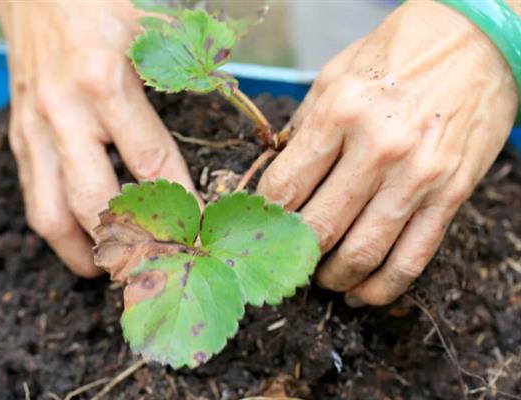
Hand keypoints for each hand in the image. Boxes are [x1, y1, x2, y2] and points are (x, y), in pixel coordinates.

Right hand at [0, 1, 194, 276]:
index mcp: (105, 81)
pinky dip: (60, 230)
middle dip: (130, 244)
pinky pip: (34, 198)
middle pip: (96, 203)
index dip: (180, 207)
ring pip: (52, 214)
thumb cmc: (104, 8)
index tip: (201, 234)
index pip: (152, 164)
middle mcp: (64, 111)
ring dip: (85, 252)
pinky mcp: (17, 137)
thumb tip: (231, 129)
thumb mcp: (154, 35)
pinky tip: (85, 241)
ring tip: (114, 270)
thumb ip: (186, 83)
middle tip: (159, 267)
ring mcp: (34, 128)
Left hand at [258, 0, 517, 305]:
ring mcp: (417, 177)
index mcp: (340, 113)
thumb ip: (304, 126)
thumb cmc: (399, 54)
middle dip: (295, 254)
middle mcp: (378, 148)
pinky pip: (411, 260)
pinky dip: (380, 288)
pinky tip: (360, 294)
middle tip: (286, 260)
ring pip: (362, 253)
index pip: (285, 186)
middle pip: (319, 227)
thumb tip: (276, 171)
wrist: (478, 41)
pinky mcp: (450, 196)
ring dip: (333, 278)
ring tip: (320, 279)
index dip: (265, 215)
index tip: (261, 226)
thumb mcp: (336, 75)